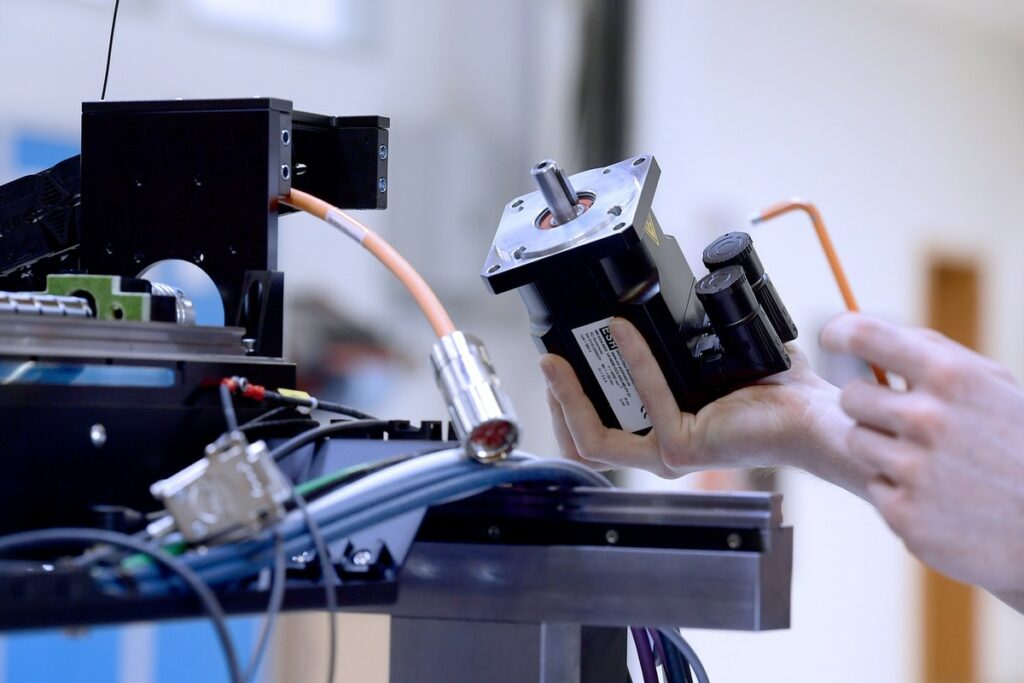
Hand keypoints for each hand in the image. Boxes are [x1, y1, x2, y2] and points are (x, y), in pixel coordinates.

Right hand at [540, 317, 851, 479]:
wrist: (813, 412)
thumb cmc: (771, 390)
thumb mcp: (707, 361)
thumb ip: (675, 342)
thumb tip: (647, 299)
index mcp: (660, 435)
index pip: (595, 432)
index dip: (565, 403)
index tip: (555, 361)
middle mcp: (659, 452)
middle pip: (582, 444)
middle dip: (556, 403)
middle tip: (548, 359)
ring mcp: (669, 454)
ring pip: (595, 440)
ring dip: (570, 397)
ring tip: (558, 356)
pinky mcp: (684, 447)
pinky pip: (646, 402)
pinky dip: (632, 362)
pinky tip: (623, 330)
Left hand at [821, 313, 1023, 596]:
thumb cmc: (1019, 445)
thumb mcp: (993, 385)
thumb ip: (934, 355)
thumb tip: (867, 334)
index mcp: (951, 376)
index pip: (865, 335)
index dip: (840, 332)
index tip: (832, 338)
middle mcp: (927, 419)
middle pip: (851, 396)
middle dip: (871, 405)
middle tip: (904, 420)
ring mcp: (913, 470)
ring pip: (856, 440)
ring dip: (882, 448)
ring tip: (931, 460)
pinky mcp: (904, 514)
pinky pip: (875, 485)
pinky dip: (899, 489)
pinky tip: (939, 496)